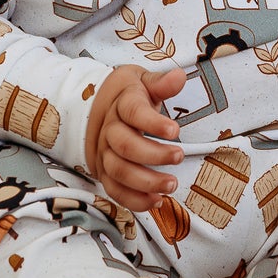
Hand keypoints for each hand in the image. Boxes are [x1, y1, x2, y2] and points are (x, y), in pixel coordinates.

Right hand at [85, 64, 186, 212]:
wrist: (97, 109)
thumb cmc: (129, 95)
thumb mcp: (143, 81)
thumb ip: (161, 83)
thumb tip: (179, 76)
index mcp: (122, 105)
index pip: (133, 112)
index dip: (153, 123)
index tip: (175, 130)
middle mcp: (110, 130)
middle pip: (125, 146)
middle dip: (153, 155)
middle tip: (179, 156)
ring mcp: (105, 153)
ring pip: (119, 171)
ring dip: (146, 182)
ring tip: (172, 185)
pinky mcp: (105, 173)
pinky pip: (115, 191)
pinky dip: (134, 201)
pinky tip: (157, 201)